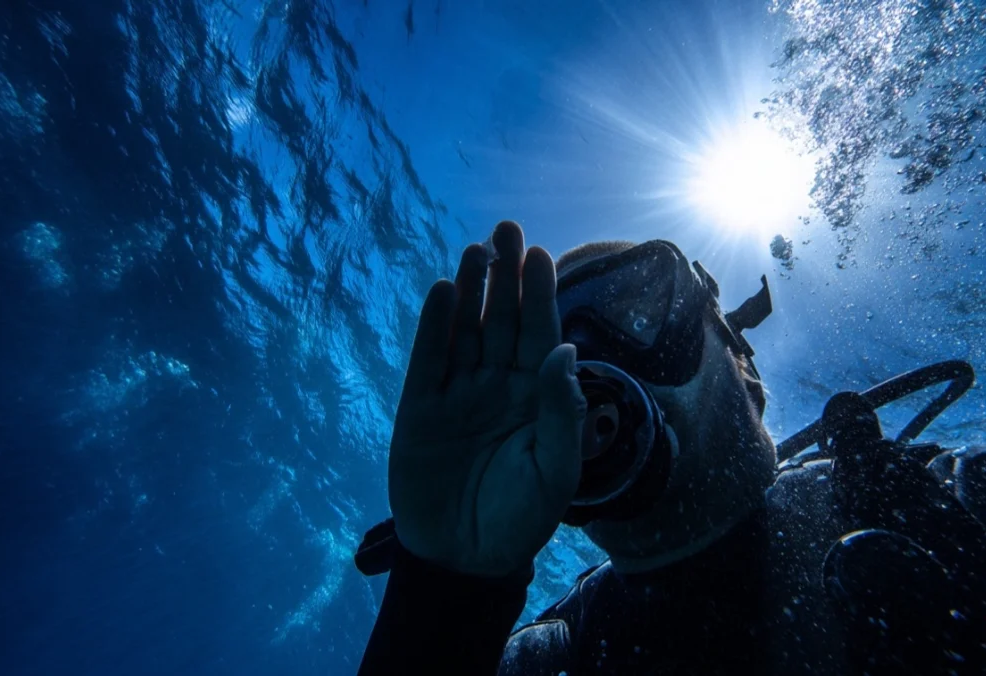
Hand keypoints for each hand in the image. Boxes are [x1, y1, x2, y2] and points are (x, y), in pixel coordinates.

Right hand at [388, 221, 586, 576]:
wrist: (465, 558)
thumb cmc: (520, 517)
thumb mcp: (555, 469)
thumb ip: (562, 410)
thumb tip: (565, 349)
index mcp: (535, 398)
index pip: (540, 336)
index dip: (539, 295)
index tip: (539, 254)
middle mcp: (497, 387)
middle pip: (503, 322)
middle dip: (505, 277)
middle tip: (506, 230)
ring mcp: (458, 395)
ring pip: (466, 331)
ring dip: (472, 291)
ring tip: (476, 250)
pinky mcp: (420, 410)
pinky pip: (429, 361)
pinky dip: (435, 327)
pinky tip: (444, 292)